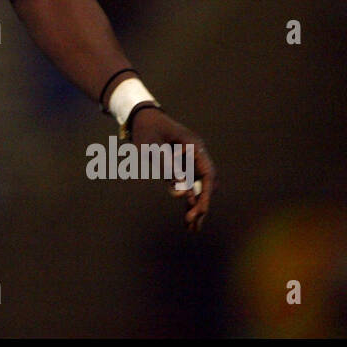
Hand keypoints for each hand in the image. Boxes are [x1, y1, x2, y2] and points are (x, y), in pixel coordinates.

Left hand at [129, 107, 216, 231]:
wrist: (138, 117)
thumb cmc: (146, 128)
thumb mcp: (152, 147)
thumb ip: (168, 167)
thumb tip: (183, 192)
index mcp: (194, 147)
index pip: (207, 174)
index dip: (206, 194)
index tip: (200, 209)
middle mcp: (195, 156)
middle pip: (205, 184)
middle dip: (201, 205)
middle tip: (193, 224)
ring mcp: (188, 162)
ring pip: (197, 189)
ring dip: (195, 207)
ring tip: (192, 229)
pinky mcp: (178, 168)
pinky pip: (186, 187)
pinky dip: (186, 202)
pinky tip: (187, 219)